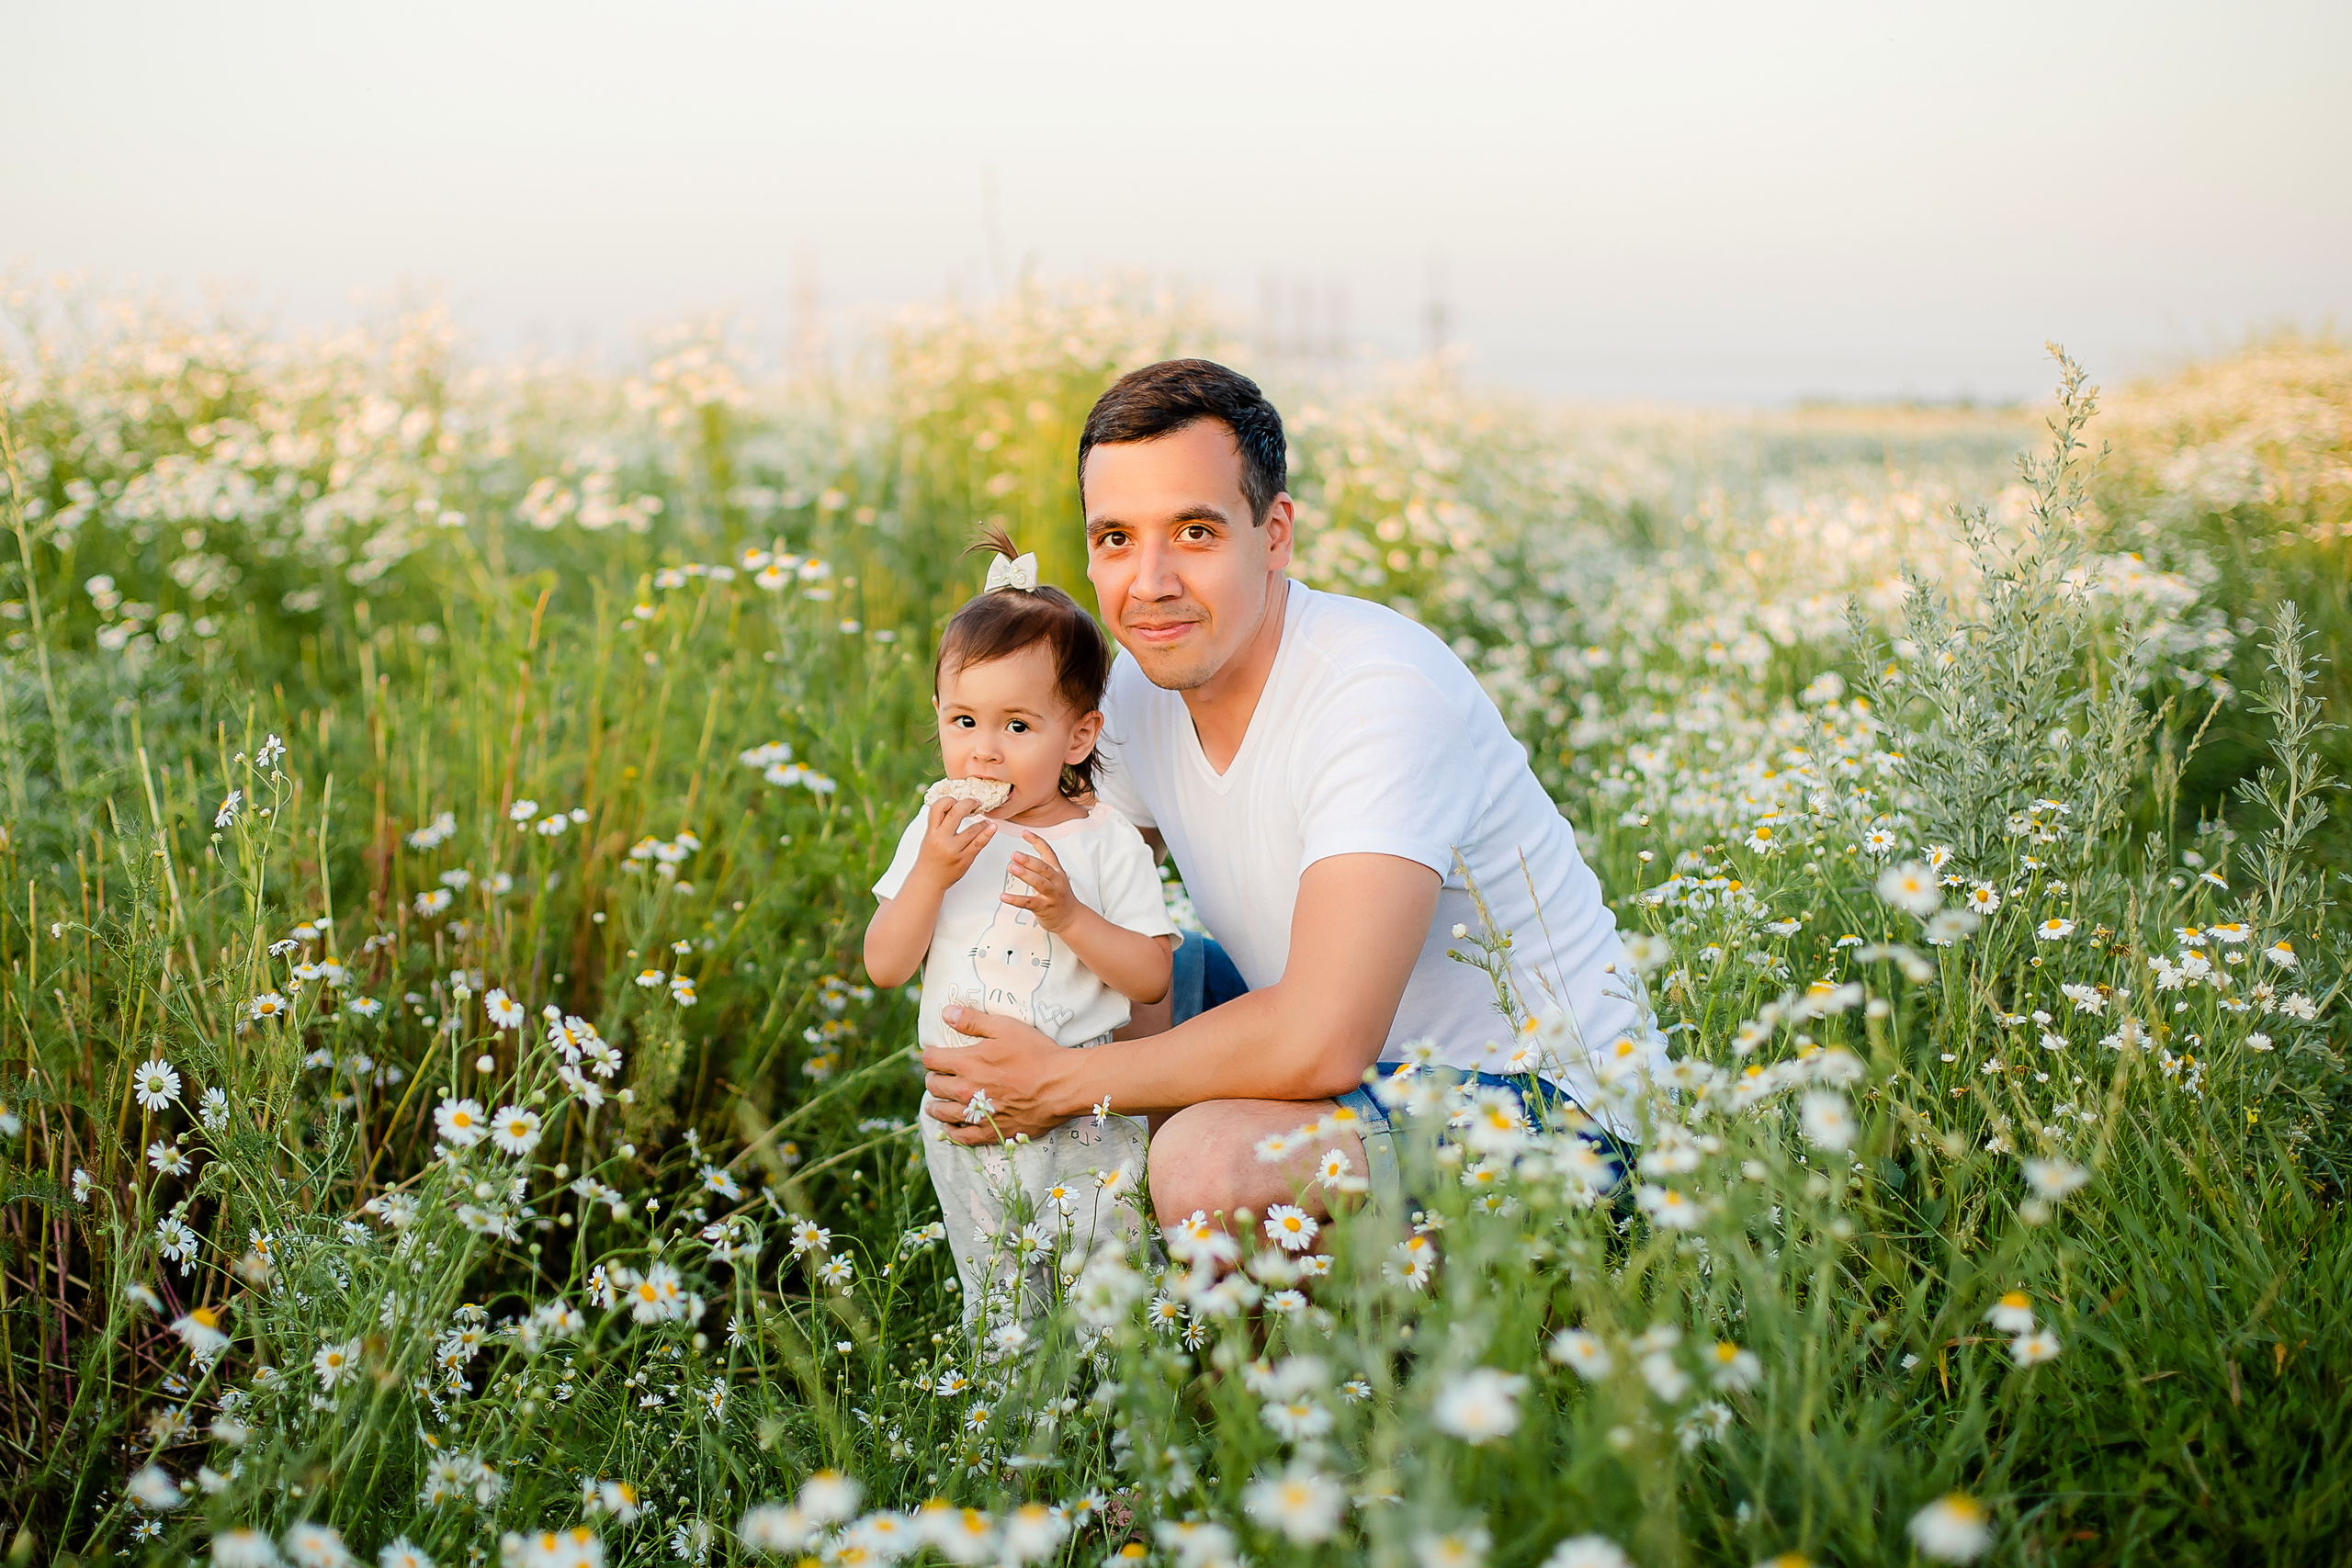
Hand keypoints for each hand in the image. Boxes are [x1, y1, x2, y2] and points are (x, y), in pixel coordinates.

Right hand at [910, 795, 994, 888]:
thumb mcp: (929, 837)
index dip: (949, 800)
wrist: (929, 880)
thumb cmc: (930, 858)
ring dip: (982, 822)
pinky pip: (979, 843)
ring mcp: (954, 850)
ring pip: (972, 829)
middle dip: (969, 803)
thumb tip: (955, 806)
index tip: (957, 800)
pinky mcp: (964, 860)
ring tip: (986, 822)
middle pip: (957, 813)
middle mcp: (942, 839)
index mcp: (931, 832)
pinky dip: (987, 833)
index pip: (937, 807)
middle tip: (976, 802)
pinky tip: (992, 828)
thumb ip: (940, 823)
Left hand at [922, 1007, 1070, 1143]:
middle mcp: (965, 1090)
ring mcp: (977, 1113)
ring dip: (935, 1106)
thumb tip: (946, 1012)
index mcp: (965, 1062)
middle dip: (933, 1079)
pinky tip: (950, 1129)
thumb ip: (972, 1021)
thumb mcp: (1005, 1028)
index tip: (934, 1055)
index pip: (931, 1059)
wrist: (1060, 1086)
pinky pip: (961, 1137)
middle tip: (937, 1077)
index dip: (930, 1055)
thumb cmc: (1035, 1053)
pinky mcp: (991, 1131)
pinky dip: (951, 1132)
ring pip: (942, 1112)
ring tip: (934, 1104)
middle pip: (934, 1086)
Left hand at [1002, 832, 1076, 931]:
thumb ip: (1041, 867)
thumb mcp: (1054, 878)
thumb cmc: (1059, 896)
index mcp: (1057, 871)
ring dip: (1024, 874)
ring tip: (1011, 868)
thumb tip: (1020, 856)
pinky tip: (1003, 896)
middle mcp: (1056, 881)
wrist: (1071, 918)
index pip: (1048, 852)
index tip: (1024, 833)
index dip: (1037, 841)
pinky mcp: (1044, 908)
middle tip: (1014, 854)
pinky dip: (1015, 900)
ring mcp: (1051, 895)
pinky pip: (1028, 903)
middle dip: (1029, 860)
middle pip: (1043, 868)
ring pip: (1038, 883)